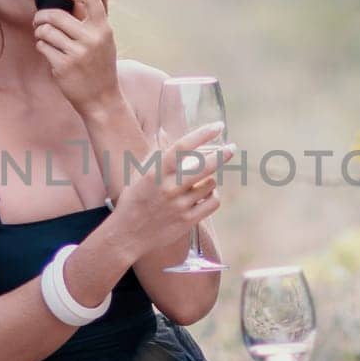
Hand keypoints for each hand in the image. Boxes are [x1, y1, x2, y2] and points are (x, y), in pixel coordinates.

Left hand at [32, 0, 119, 114]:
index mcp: (103, 29)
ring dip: (40, 32)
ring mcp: (77, 53)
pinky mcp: (63, 66)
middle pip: (57, 14)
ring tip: (43, 37)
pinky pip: (42, 47)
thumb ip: (88, 21)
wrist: (102, 99)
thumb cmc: (99, 66)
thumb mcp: (102, 41)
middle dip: (42, 16)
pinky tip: (48, 51)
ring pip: (46, 30)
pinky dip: (41, 46)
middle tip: (38, 20)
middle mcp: (92, 39)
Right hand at [111, 122, 235, 254]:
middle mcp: (169, 187)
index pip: (183, 146)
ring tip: (202, 181)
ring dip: (210, 179)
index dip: (203, 134)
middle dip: (223, 154)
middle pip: (205, 165)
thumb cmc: (134, 200)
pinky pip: (213, 202)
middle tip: (231, 147)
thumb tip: (164, 132)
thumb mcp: (139, 174)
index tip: (218, 126)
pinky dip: (213, 196)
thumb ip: (155, 153)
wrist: (127, 234)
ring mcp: (180, 205)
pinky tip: (207, 194)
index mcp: (156, 172)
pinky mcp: (188, 221)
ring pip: (211, 184)